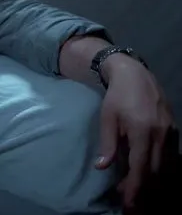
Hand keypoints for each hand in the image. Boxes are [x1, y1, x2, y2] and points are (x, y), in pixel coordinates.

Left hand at [95, 55, 175, 209]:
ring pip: (166, 165)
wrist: (135, 75)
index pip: (140, 167)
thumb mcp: (107, 118)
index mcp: (142, 131)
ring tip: (137, 189)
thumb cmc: (117, 96)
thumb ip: (107, 143)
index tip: (126, 200)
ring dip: (153, 180)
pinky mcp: (173, 129)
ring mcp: (170, 132)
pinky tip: (150, 173)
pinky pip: (170, 155)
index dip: (134, 186)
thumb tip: (102, 167)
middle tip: (129, 198)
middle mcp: (160, 134)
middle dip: (143, 188)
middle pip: (156, 170)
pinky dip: (161, 168)